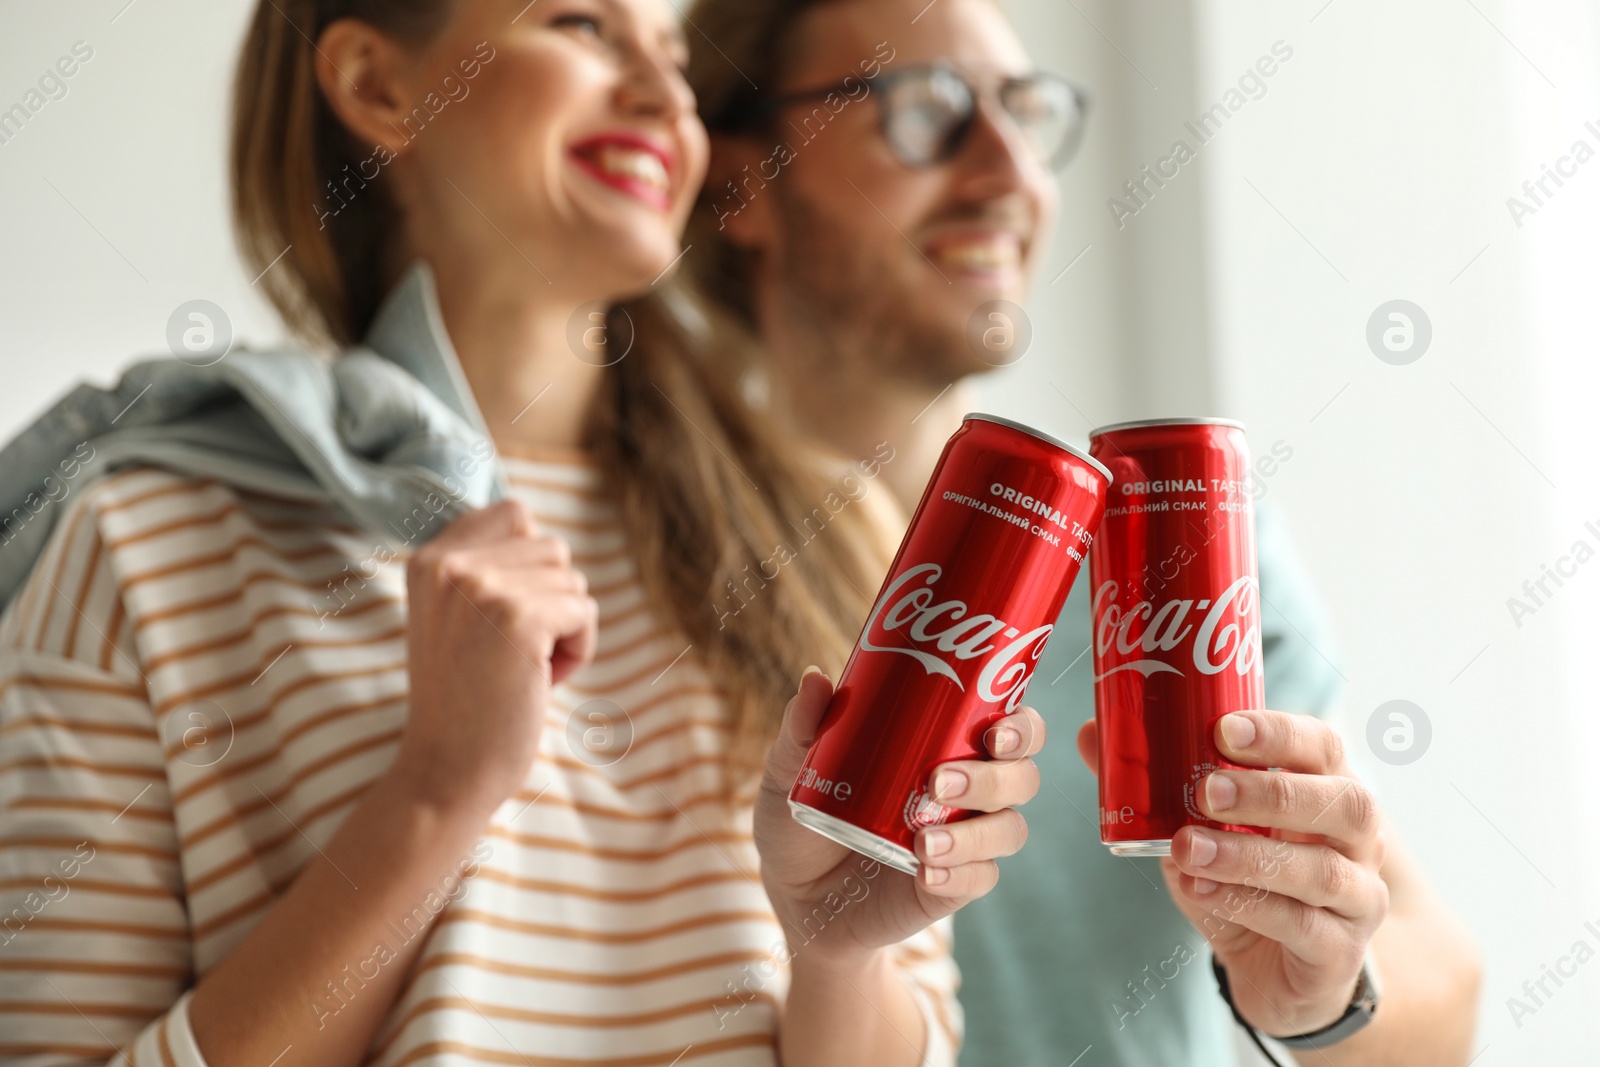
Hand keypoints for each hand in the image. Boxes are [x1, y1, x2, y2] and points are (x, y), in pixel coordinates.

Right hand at [395, 499, 598, 813]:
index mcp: (429, 560)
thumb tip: (534, 527)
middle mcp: (448, 564)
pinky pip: (585, 611)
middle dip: (551, 602)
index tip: (506, 620)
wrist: (446, 772)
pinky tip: (540, 679)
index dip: (530, 567)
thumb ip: (482, 567)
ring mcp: (481, 588)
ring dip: (565, 627)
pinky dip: (578, 648)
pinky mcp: (518, 618)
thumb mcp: (452, 617)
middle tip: (514, 653)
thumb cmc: (465, 700)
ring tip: (522, 667)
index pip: (514, 515)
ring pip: (572, 580)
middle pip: (551, 548)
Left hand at [755, 668, 1045, 966]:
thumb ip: (803, 727)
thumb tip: (815, 679)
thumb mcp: (792, 770)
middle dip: (996, 777)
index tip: (995, 730)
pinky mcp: (952, 886)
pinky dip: (959, 874)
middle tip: (941, 780)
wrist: (794, 896)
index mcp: (949, 747)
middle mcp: (970, 792)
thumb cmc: (805, 817)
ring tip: (923, 839)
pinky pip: (979, 879)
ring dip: (976, 832)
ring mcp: (964, 841)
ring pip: (1008, 829)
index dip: (1022, 727)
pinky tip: (926, 872)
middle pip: (1022, 777)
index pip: (1013, 728)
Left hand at [1077, 711, 1388, 1036]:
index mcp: (1327, 791)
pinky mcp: (1339, 952)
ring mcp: (1358, 898)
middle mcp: (1358, 842)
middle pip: (1345, 803)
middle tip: (1207, 790)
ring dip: (1248, 855)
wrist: (1273, 971)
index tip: (1223, 729)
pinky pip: (1303, 925)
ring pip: (1321, 870)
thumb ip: (1154, 782)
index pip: (1322, 747)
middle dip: (1271, 792)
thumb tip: (1093, 733)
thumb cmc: (1243, 881)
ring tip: (1188, 846)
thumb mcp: (1200, 827)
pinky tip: (1201, 891)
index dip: (1280, 733)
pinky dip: (1247, 905)